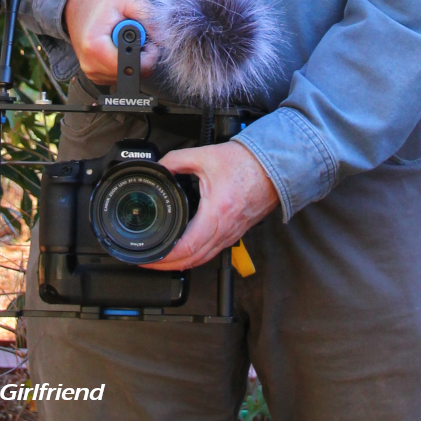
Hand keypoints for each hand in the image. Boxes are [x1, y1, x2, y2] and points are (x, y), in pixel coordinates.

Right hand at [64, 0, 156, 83]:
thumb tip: (163, 38)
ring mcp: (91, 72)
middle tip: (137, 34)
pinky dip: (124, 61)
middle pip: (131, 74)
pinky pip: (119, 75)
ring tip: (125, 36)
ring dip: (133, 58)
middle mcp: (90, 65)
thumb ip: (148, 16)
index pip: (132, 68)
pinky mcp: (95, 73)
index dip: (148, 56)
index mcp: (95, 47)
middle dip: (142, 56)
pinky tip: (119, 44)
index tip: (147, 39)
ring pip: (127, 76)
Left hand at [141, 141, 278, 270]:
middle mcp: (225, 229)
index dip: (165, 257)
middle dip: (168, 265)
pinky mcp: (235, 233)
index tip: (149, 256)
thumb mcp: (204, 155)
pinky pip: (212, 251)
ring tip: (161, 259)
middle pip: (193, 260)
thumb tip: (158, 168)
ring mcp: (231, 234)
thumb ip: (176, 160)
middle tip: (148, 261)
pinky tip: (185, 250)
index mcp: (216, 212)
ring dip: (181, 263)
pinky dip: (195, 256)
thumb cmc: (245, 162)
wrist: (272, 165)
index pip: (188, 247)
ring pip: (203, 259)